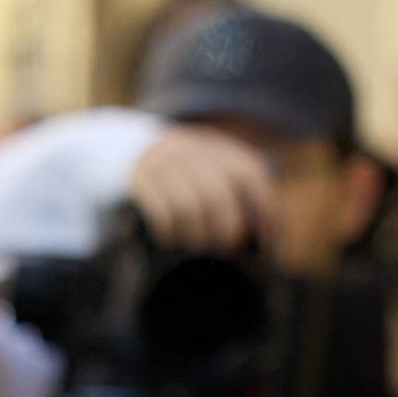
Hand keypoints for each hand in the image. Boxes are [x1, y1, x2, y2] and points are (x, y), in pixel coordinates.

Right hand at [127, 127, 276, 256]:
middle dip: (226, 230)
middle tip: (225, 248)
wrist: (130, 148)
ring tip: (197, 245)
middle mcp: (194, 152)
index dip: (262, 209)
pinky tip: (171, 237)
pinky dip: (169, 232)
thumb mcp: (211, 166)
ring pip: (189, 207)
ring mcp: (165, 164)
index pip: (251, 174)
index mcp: (220, 148)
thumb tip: (267, 233)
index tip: (264, 240)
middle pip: (217, 196)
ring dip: (197, 235)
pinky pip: (161, 213)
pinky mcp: (142, 179)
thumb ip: (239, 190)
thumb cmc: (184, 172)